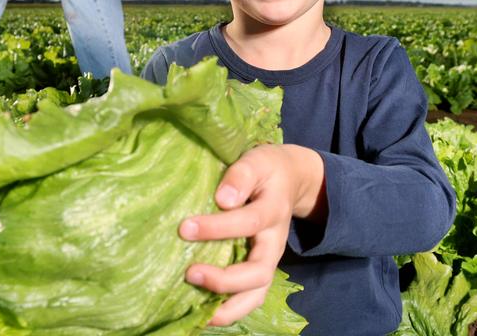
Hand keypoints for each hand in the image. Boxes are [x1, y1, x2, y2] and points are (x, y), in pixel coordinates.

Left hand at [178, 144, 324, 325]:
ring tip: (201, 315)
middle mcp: (274, 241)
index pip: (248, 222)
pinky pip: (249, 297)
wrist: (291, 179)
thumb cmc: (267, 169)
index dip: (217, 228)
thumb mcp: (256, 161)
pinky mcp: (259, 269)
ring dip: (230, 307)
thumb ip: (240, 176)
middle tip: (190, 273)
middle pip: (259, 271)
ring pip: (257, 293)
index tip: (185, 228)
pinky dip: (229, 310)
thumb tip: (222, 199)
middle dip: (225, 279)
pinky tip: (203, 315)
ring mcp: (269, 259)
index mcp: (273, 211)